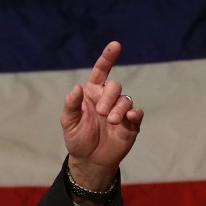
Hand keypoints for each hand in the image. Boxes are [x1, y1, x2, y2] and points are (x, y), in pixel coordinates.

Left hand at [60, 41, 143, 190]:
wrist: (90, 160)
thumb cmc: (78, 138)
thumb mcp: (68, 122)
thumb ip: (71, 104)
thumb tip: (77, 87)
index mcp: (92, 94)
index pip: (101, 71)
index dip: (108, 57)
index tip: (115, 45)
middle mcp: (107, 99)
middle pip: (115, 85)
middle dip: (109, 97)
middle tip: (102, 113)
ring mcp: (120, 110)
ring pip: (126, 99)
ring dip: (119, 109)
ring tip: (110, 121)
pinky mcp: (131, 123)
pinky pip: (137, 112)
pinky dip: (134, 113)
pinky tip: (128, 119)